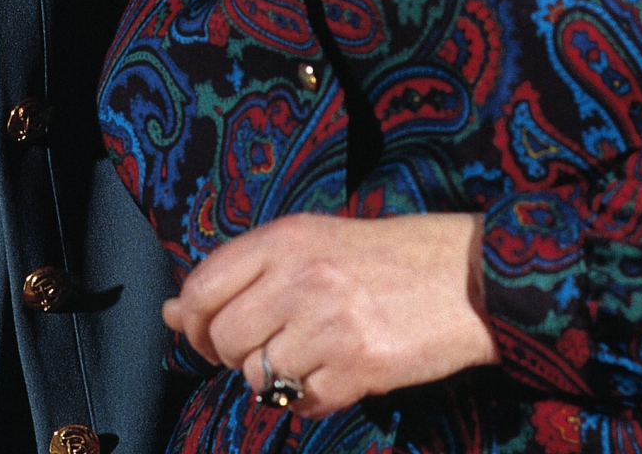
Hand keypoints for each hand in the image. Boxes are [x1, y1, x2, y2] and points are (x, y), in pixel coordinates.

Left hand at [162, 211, 499, 419]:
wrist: (468, 276)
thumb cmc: (388, 256)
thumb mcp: (313, 242)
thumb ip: (245, 274)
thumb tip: (173, 312)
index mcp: (286, 237)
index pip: (202, 287)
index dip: (192, 322)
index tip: (203, 333)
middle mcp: (301, 277)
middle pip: (224, 340)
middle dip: (234, 356)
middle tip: (268, 346)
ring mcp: (329, 324)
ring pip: (259, 377)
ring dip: (277, 377)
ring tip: (313, 353)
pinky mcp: (358, 368)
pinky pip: (301, 404)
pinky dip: (310, 398)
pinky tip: (337, 371)